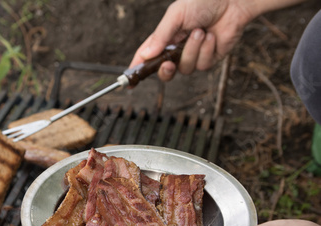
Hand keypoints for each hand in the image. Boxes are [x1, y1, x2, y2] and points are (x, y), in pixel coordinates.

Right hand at [130, 0, 255, 80]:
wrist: (232, 1)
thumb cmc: (203, 2)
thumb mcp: (176, 15)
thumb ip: (160, 36)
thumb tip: (145, 55)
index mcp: (164, 38)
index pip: (146, 57)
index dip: (137, 70)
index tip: (128, 82)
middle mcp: (176, 50)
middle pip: (165, 72)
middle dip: (165, 71)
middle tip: (168, 63)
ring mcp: (193, 56)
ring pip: (185, 68)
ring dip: (192, 50)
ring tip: (200, 31)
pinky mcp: (209, 59)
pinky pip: (202, 64)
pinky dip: (206, 49)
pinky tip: (212, 36)